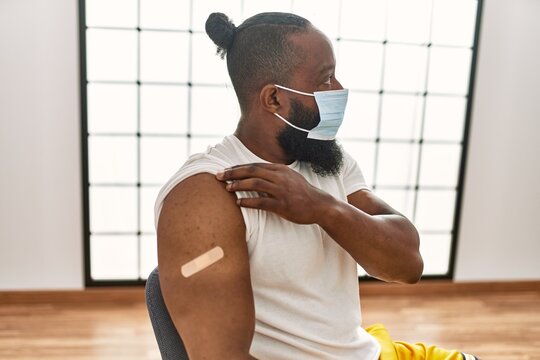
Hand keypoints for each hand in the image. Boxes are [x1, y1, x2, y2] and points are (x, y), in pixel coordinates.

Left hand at [216, 163, 333, 224]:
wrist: (319, 205)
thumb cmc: (302, 193)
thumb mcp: (289, 178)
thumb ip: (274, 175)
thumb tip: (257, 174)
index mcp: (280, 169)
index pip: (255, 165)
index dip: (238, 167)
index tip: (225, 170)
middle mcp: (280, 177)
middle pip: (252, 171)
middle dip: (233, 172)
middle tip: (219, 176)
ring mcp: (281, 190)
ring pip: (255, 184)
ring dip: (238, 185)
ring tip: (227, 188)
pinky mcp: (282, 204)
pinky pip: (261, 202)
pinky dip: (248, 201)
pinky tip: (238, 202)